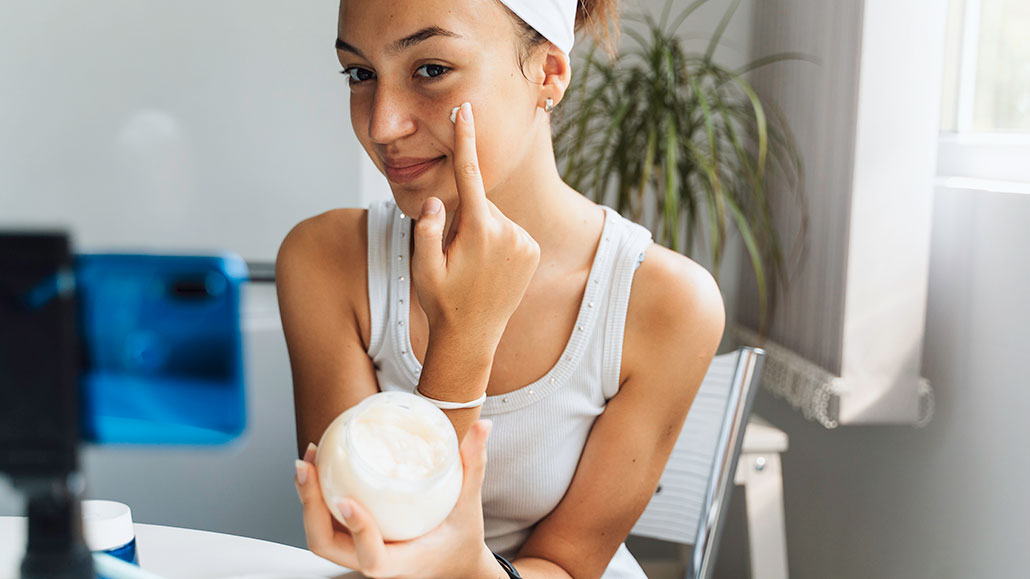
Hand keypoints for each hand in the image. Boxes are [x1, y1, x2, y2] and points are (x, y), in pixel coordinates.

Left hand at [294, 419, 499, 578]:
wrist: (454, 563)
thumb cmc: (462, 538)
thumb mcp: (471, 504)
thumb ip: (473, 464)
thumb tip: (483, 426)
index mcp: (404, 561)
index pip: (372, 557)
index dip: (357, 531)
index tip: (348, 500)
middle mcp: (375, 560)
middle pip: (327, 545)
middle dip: (311, 509)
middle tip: (308, 468)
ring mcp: (360, 551)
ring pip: (321, 536)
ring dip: (307, 502)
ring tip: (308, 460)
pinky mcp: (354, 540)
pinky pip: (327, 524)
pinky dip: (316, 498)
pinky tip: (317, 466)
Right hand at [411, 101, 540, 344]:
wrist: (472, 337)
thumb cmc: (441, 302)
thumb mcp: (422, 269)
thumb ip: (426, 232)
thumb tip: (436, 203)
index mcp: (478, 230)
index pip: (468, 174)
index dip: (465, 139)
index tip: (465, 109)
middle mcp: (507, 230)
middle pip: (478, 203)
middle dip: (463, 217)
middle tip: (454, 255)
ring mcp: (524, 241)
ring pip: (494, 217)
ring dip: (480, 231)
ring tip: (472, 267)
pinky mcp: (532, 250)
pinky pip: (509, 231)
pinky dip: (497, 240)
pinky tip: (490, 268)